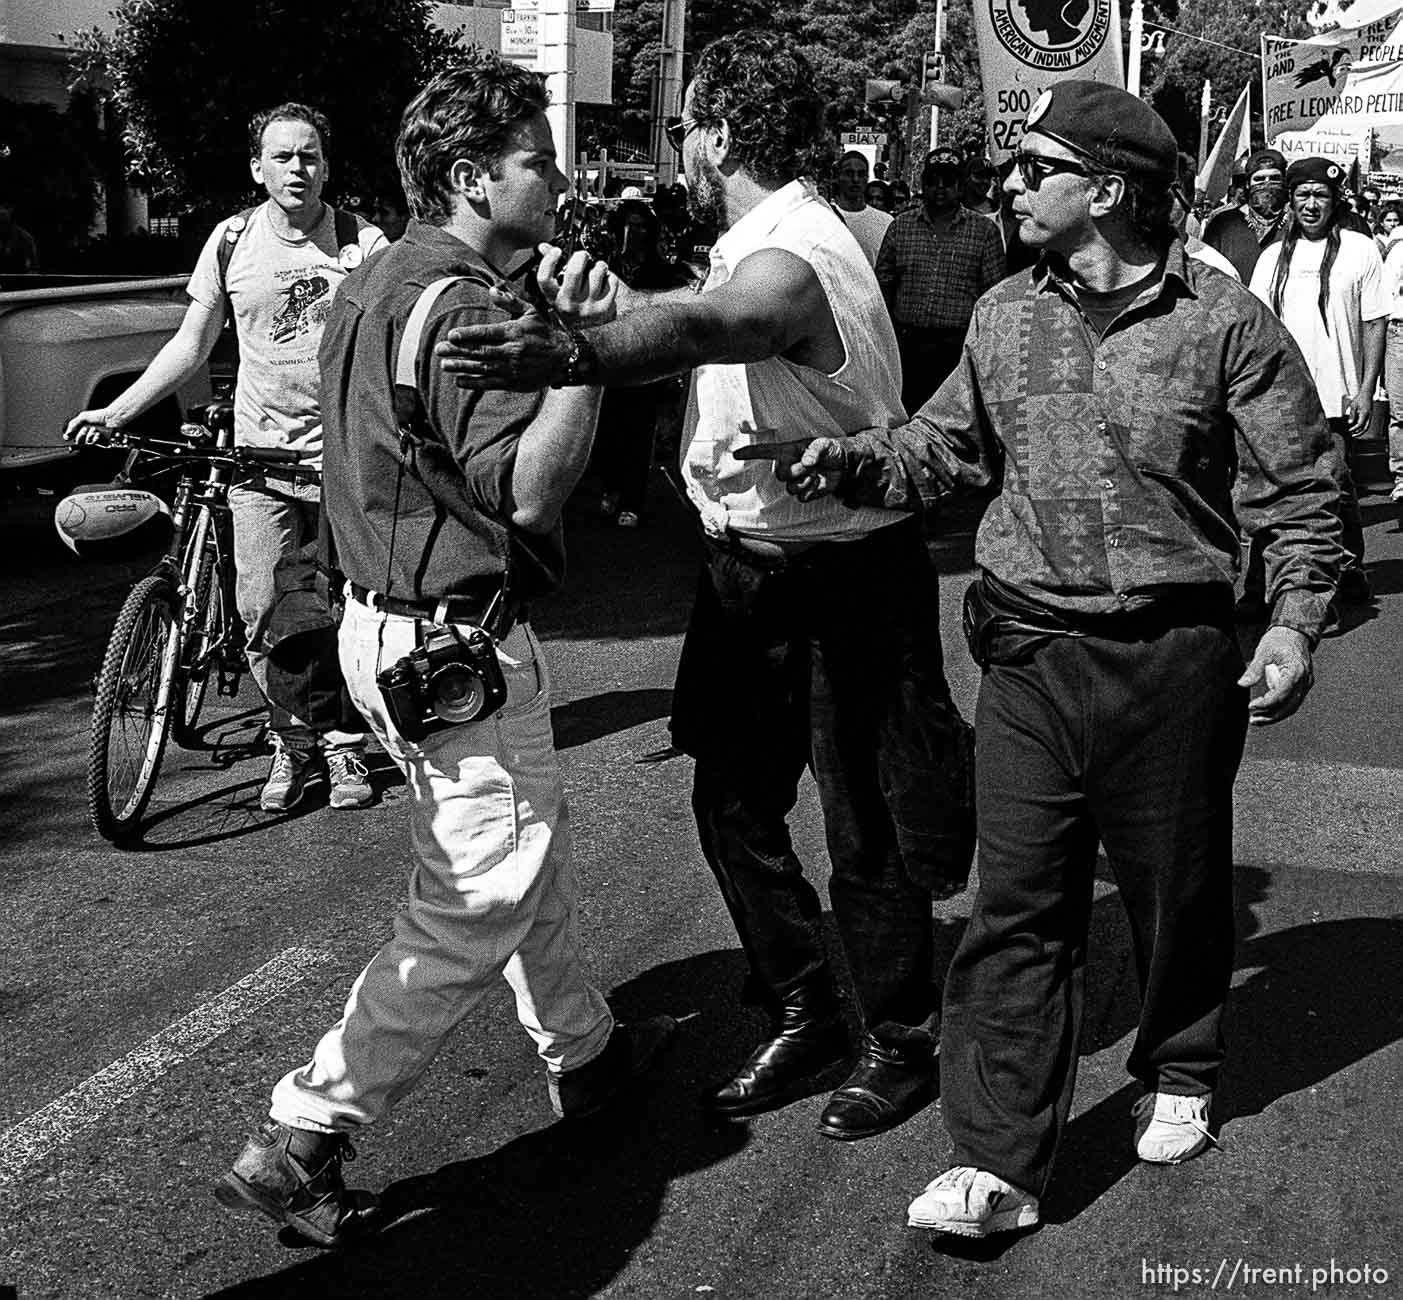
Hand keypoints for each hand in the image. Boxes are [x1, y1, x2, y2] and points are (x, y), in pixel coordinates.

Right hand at [64, 408, 121, 444]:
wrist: (112, 419)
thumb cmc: (98, 416)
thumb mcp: (83, 418)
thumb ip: (73, 425)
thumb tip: (65, 437)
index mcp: (80, 427)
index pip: (71, 435)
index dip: (68, 437)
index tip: (67, 438)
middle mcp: (86, 434)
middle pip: (77, 441)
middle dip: (81, 435)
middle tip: (85, 429)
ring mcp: (93, 438)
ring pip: (85, 443)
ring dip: (88, 436)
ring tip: (94, 429)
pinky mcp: (100, 443)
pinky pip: (93, 444)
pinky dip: (94, 439)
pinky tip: (98, 434)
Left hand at [436, 307, 572, 390]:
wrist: (564, 358)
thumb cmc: (544, 332)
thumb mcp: (531, 312)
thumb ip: (510, 301)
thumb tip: (492, 291)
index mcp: (514, 332)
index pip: (487, 334)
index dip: (468, 335)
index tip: (451, 335)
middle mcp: (512, 351)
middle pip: (480, 351)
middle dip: (458, 351)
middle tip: (439, 349)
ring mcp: (512, 368)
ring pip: (482, 368)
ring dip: (462, 367)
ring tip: (445, 365)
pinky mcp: (514, 382)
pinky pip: (490, 383)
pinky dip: (474, 383)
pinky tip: (460, 380)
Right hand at [535, 245, 617, 327]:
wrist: (591, 326)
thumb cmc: (574, 303)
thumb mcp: (559, 289)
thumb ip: (551, 267)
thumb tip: (543, 247)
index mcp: (554, 299)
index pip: (545, 278)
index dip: (549, 261)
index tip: (557, 251)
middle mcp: (568, 305)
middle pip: (574, 272)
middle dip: (581, 257)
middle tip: (584, 256)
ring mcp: (587, 308)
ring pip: (595, 273)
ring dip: (599, 266)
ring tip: (599, 268)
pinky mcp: (604, 309)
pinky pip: (611, 281)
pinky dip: (611, 277)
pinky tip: (606, 281)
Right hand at [732, 436, 846, 501]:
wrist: (843, 466)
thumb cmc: (831, 450)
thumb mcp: (825, 444)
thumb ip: (815, 450)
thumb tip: (806, 460)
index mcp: (788, 452)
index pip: (766, 452)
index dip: (750, 453)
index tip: (736, 455)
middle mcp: (788, 466)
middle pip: (780, 475)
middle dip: (796, 471)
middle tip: (811, 465)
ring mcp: (795, 481)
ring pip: (790, 488)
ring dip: (806, 481)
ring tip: (816, 473)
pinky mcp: (803, 493)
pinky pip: (801, 498)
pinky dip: (812, 491)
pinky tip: (818, 483)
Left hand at [1238, 624, 1312, 724]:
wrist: (1295, 633)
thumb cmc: (1279, 640)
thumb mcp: (1263, 651)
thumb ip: (1254, 669)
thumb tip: (1242, 684)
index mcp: (1295, 671)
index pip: (1281, 694)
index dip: (1266, 703)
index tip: (1251, 706)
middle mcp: (1304, 680)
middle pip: (1289, 706)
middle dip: (1271, 716)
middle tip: (1253, 720)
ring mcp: (1306, 684)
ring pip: (1292, 706)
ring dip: (1275, 715)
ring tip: (1257, 720)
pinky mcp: (1303, 685)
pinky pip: (1293, 701)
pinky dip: (1280, 708)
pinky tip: (1266, 711)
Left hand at [1346, 390, 1370, 436]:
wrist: (1367, 393)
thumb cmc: (1359, 399)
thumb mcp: (1353, 406)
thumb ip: (1352, 415)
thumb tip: (1350, 423)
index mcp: (1364, 413)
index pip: (1360, 424)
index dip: (1354, 429)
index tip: (1349, 430)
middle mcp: (1369, 415)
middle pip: (1366, 427)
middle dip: (1359, 433)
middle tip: (1352, 435)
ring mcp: (1370, 415)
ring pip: (1367, 426)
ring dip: (1361, 431)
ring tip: (1353, 433)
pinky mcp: (1369, 415)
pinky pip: (1367, 423)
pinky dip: (1362, 427)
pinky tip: (1356, 428)